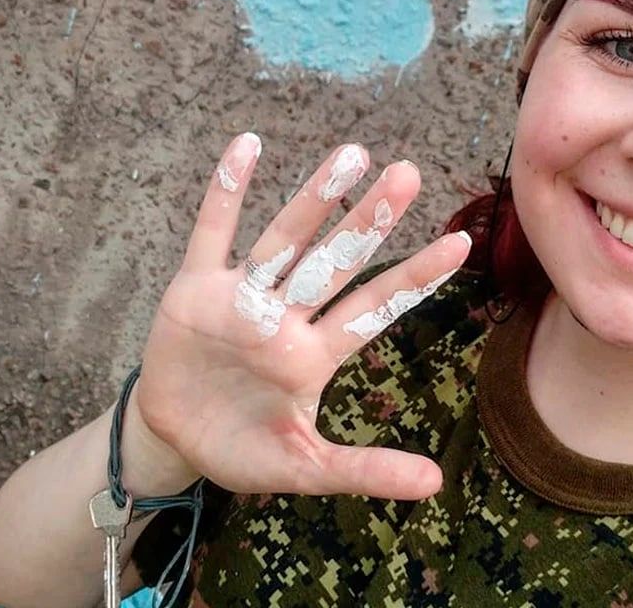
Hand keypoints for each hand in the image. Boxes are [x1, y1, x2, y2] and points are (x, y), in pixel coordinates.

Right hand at [134, 133, 470, 500]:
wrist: (172, 441)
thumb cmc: (242, 452)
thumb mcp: (305, 469)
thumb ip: (365, 471)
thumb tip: (436, 485)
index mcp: (316, 355)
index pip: (374, 307)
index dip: (414, 277)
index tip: (460, 242)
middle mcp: (285, 317)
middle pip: (335, 261)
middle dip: (370, 220)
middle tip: (410, 174)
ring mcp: (241, 297)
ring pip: (284, 238)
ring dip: (314, 197)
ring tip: (352, 154)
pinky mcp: (194, 290)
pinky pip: (212, 234)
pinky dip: (226, 193)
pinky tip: (246, 146)